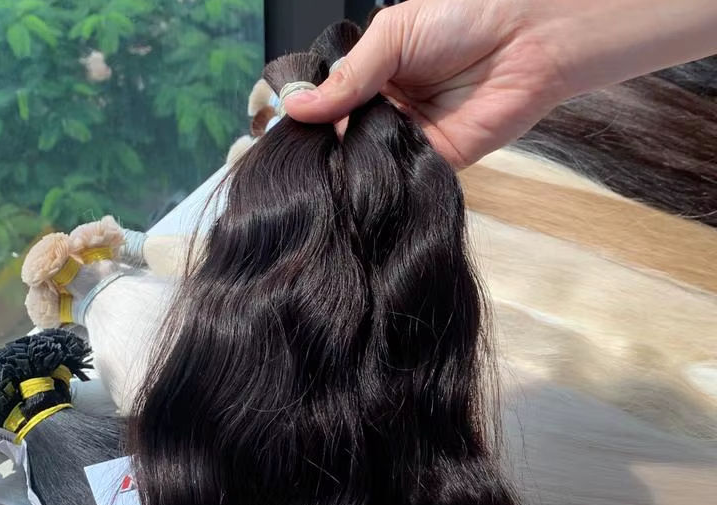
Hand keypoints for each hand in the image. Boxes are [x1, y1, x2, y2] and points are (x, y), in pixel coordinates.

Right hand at [285, 0, 716, 167]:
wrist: (527, 39)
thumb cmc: (462, 18)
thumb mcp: (392, 37)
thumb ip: (348, 77)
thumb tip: (295, 107)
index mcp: (374, 77)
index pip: (331, 105)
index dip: (307, 119)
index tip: (281, 134)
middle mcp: (387, 111)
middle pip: (344, 138)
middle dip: (323, 149)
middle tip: (296, 161)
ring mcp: (408, 140)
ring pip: (367, 161)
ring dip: (346, 167)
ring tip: (319, 174)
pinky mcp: (432, 163)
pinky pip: (397, 176)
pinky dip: (378, 180)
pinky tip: (356, 182)